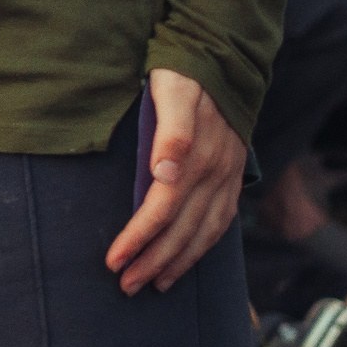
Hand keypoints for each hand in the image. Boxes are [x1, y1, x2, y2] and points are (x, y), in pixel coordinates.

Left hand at [105, 69, 246, 294]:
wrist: (224, 60)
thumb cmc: (185, 75)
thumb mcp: (171, 90)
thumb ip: (171, 131)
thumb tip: (165, 173)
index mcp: (194, 158)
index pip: (160, 211)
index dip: (137, 239)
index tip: (114, 261)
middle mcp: (214, 174)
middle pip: (181, 231)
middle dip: (153, 262)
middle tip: (126, 286)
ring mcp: (227, 178)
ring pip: (204, 233)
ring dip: (179, 263)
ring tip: (155, 285)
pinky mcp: (232, 178)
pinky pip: (222, 222)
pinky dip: (204, 247)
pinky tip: (188, 261)